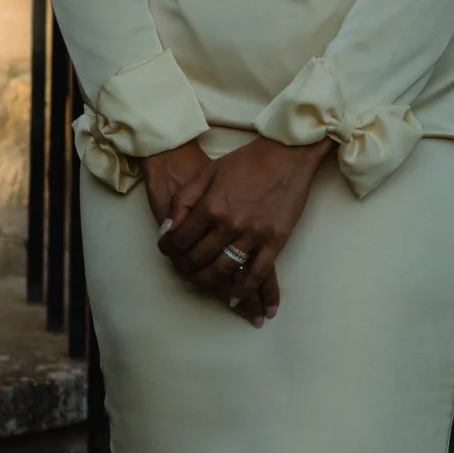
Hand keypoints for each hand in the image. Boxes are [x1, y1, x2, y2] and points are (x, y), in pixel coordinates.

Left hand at [155, 135, 326, 326]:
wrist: (286, 153)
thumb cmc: (246, 160)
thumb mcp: (208, 173)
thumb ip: (184, 201)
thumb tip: (167, 229)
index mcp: (211, 205)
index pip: (180, 239)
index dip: (168, 249)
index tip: (167, 251)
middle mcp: (229, 223)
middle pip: (199, 258)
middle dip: (185, 268)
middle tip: (181, 270)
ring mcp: (254, 234)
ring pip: (224, 270)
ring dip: (209, 282)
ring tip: (201, 283)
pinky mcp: (276, 240)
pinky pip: (258, 272)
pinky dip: (245, 289)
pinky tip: (235, 298)